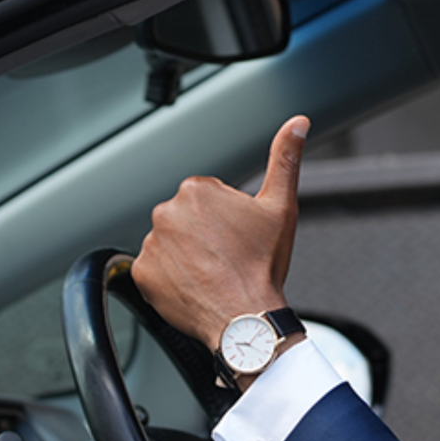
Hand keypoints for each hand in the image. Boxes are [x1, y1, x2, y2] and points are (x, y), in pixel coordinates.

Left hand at [132, 115, 307, 349]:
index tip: (238, 239)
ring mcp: (151, 243)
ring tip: (213, 275)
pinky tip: (195, 286)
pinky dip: (171, 278)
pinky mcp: (142, 272)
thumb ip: (285, 158)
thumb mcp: (281, 207)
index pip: (207, 199)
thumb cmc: (262, 265)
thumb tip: (297, 123)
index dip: (227, 221)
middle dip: (204, 237)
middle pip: (186, 221)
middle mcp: (166, 211)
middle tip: (227, 259)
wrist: (245, 317)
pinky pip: (155, 270)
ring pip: (171, 244)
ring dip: (187, 257)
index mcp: (197, 189)